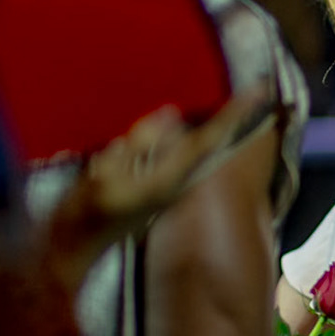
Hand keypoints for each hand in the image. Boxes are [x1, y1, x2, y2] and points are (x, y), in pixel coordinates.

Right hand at [47, 85, 277, 278]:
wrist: (75, 246)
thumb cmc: (86, 212)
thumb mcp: (105, 173)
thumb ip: (139, 144)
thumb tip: (172, 114)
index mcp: (168, 179)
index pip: (209, 141)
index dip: (234, 115)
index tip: (259, 92)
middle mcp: (176, 182)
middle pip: (213, 143)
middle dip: (233, 117)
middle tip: (257, 89)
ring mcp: (168, 185)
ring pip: (200, 147)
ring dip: (216, 125)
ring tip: (234, 98)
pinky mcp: (158, 185)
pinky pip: (184, 153)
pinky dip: (195, 135)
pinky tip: (193, 121)